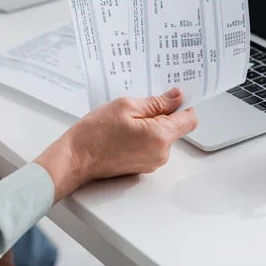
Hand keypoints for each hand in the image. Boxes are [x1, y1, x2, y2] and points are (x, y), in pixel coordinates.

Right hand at [35, 87, 197, 202]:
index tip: (171, 98)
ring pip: (162, 137)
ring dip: (150, 126)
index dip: (183, 106)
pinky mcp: (143, 167)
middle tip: (137, 109)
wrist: (75, 158)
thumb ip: (157, 102)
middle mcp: (161, 154)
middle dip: (161, 115)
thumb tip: (177, 97)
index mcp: (160, 137)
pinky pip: (151, 146)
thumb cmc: (96, 133)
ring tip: (126, 123)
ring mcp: (152, 163)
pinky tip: (124, 134)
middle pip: (175, 128)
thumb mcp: (126, 106)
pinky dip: (143, 137)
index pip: (190, 119)